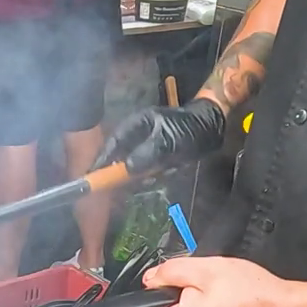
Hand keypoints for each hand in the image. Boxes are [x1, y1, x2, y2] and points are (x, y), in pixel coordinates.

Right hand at [93, 98, 227, 174]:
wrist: (214, 126)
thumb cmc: (189, 129)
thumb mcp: (168, 142)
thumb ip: (146, 155)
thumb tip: (128, 170)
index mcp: (136, 126)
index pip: (112, 145)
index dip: (101, 162)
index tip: (93, 178)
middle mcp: (138, 137)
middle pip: (121, 160)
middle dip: (130, 173)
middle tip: (141, 180)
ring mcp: (147, 147)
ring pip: (137, 169)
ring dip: (150, 175)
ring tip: (166, 169)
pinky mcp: (158, 157)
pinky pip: (151, 172)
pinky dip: (160, 174)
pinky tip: (173, 168)